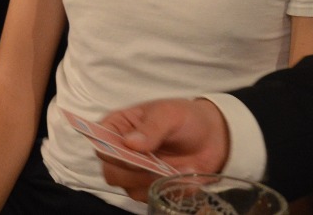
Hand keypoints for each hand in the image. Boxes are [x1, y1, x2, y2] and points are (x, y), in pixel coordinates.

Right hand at [97, 99, 229, 201]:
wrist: (212, 137)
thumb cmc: (184, 118)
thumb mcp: (169, 114)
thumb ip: (151, 127)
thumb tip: (130, 142)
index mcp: (118, 127)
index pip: (100, 142)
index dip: (111, 151)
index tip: (135, 153)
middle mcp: (122, 152)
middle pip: (111, 172)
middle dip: (135, 173)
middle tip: (159, 167)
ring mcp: (135, 173)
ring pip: (130, 189)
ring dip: (157, 182)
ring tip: (183, 168)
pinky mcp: (151, 187)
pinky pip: (153, 198)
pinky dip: (171, 190)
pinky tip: (186, 174)